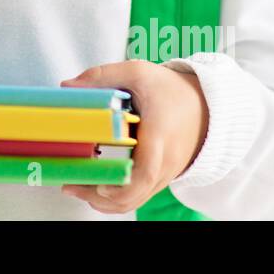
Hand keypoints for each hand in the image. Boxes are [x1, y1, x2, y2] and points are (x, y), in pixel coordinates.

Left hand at [57, 59, 208, 213]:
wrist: (205, 105)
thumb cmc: (171, 90)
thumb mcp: (138, 72)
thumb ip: (101, 76)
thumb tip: (67, 87)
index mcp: (160, 136)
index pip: (146, 172)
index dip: (122, 185)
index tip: (99, 184)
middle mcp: (165, 162)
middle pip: (134, 195)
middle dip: (100, 197)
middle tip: (70, 185)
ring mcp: (164, 174)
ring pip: (134, 201)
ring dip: (103, 200)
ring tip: (74, 186)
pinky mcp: (159, 178)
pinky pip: (137, 196)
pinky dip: (115, 196)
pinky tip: (93, 182)